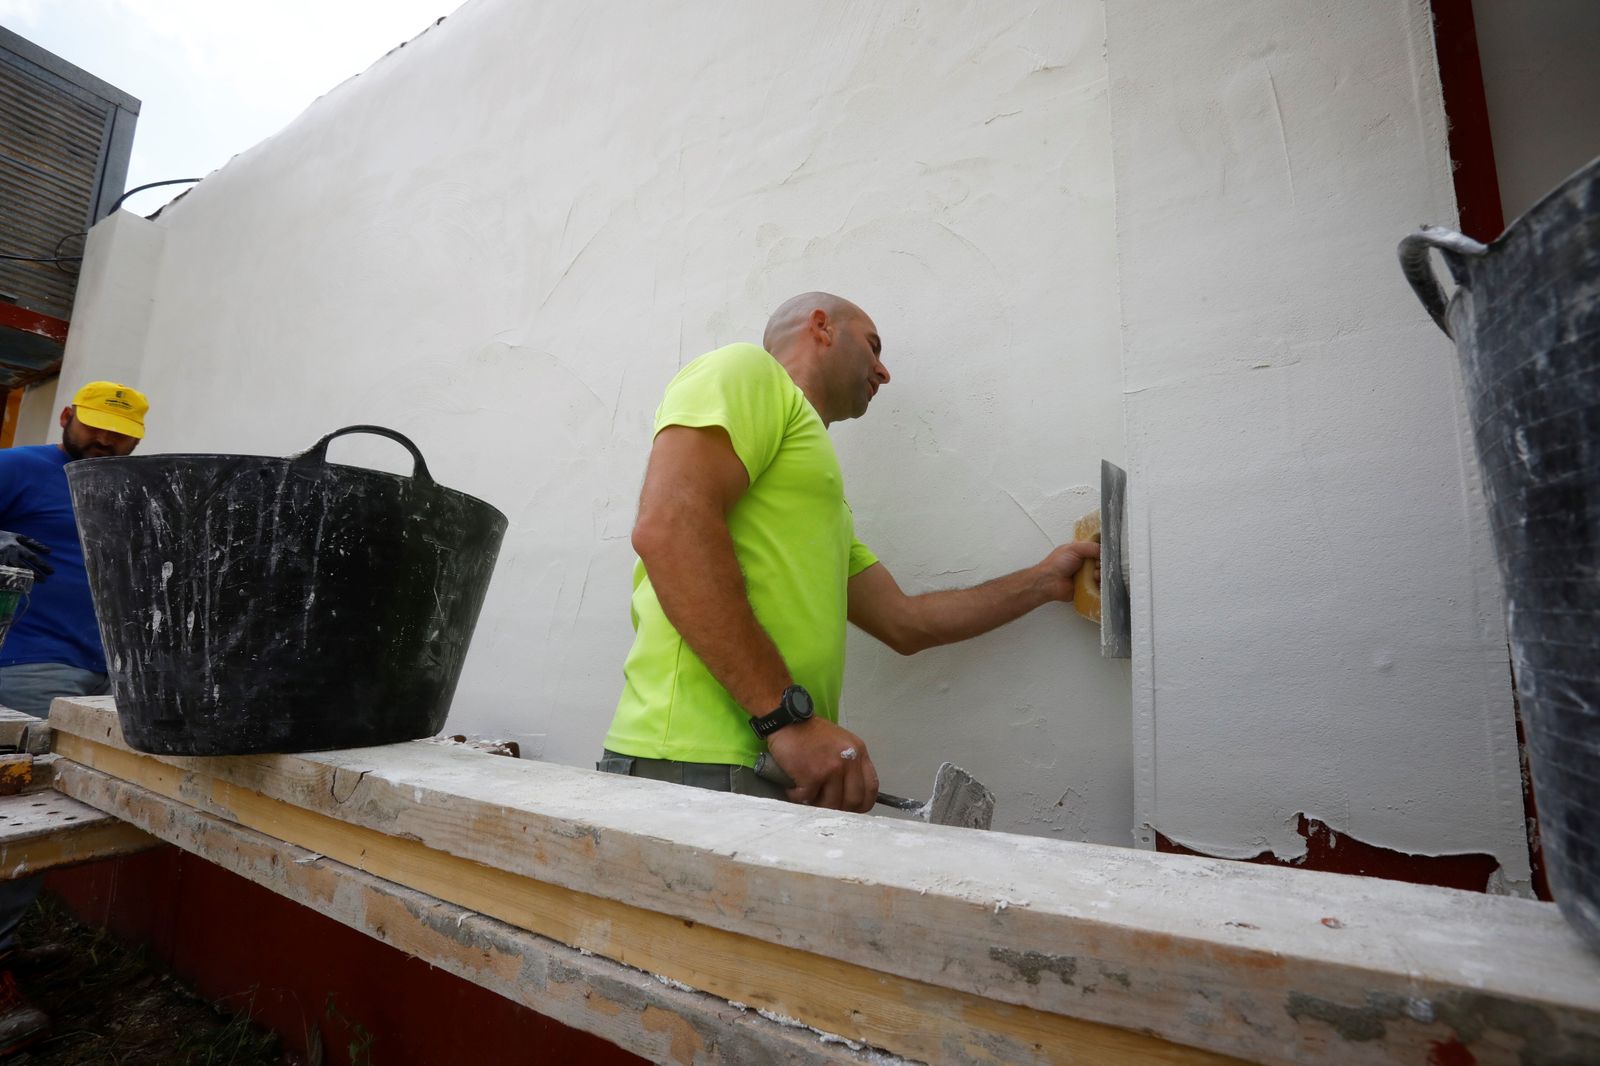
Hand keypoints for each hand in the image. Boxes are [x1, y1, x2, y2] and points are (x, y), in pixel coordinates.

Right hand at [0, 531, 51, 582]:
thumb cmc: (6, 538)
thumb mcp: (20, 537)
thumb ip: (34, 544)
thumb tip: (49, 551)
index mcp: (17, 546)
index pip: (31, 556)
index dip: (41, 564)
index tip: (51, 571)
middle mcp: (9, 554)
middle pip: (22, 566)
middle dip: (33, 574)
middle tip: (44, 580)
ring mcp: (1, 559)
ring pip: (13, 572)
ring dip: (23, 579)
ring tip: (33, 584)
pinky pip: (4, 574)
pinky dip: (11, 580)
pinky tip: (18, 586)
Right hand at [765, 718, 879, 812]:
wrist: (787, 719)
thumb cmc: (811, 733)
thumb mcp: (840, 743)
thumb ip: (850, 765)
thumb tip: (849, 795)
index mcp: (859, 752)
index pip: (871, 788)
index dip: (861, 804)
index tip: (850, 809)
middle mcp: (849, 761)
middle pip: (853, 801)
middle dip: (838, 809)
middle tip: (824, 806)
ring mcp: (832, 768)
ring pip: (831, 805)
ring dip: (816, 805)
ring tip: (806, 796)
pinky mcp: (812, 775)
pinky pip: (807, 799)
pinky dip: (797, 797)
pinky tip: (793, 789)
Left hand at [1040, 540, 1098, 601]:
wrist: (1049, 582)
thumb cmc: (1056, 564)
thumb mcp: (1074, 548)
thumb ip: (1090, 547)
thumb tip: (1103, 550)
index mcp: (1080, 553)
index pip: (1097, 550)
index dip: (1101, 552)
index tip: (1102, 555)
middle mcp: (1083, 564)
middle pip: (1101, 563)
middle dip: (1102, 564)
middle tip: (1097, 565)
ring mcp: (1085, 576)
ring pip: (1101, 575)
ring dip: (1101, 574)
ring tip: (1094, 574)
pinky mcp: (1086, 587)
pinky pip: (1098, 586)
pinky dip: (1100, 585)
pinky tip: (1095, 582)